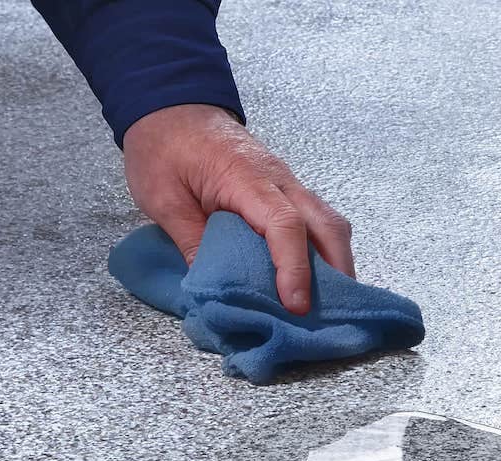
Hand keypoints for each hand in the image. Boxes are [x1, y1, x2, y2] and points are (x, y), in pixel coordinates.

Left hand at [122, 104, 354, 314]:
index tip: (295, 305)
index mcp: (247, 179)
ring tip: (330, 302)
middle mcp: (280, 180)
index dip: (294, 268)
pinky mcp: (287, 190)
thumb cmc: (163, 148)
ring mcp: (288, 183)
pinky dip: (324, 251)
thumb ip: (191, 242)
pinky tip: (316, 277)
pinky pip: (318, 221)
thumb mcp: (163, 199)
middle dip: (338, 271)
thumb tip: (214, 288)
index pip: (285, 225)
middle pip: (327, 225)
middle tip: (332, 313)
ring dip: (337, 262)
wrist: (172, 107)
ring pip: (330, 223)